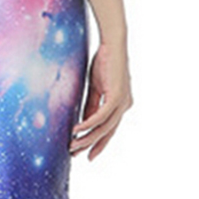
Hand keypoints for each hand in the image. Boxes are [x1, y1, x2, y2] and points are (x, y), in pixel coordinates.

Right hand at [70, 40, 132, 160]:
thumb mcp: (95, 87)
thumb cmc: (104, 62)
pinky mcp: (117, 96)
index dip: (98, 142)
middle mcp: (125, 106)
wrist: (112, 43)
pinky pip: (102, 116)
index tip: (87, 154)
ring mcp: (123, 102)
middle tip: (76, 155)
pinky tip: (78, 129)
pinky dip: (89, 124)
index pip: (109, 129)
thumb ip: (91, 105)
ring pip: (105, 128)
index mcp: (121, 104)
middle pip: (107, 132)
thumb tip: (84, 123)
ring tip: (73, 145)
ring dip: (88, 137)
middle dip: (92, 145)